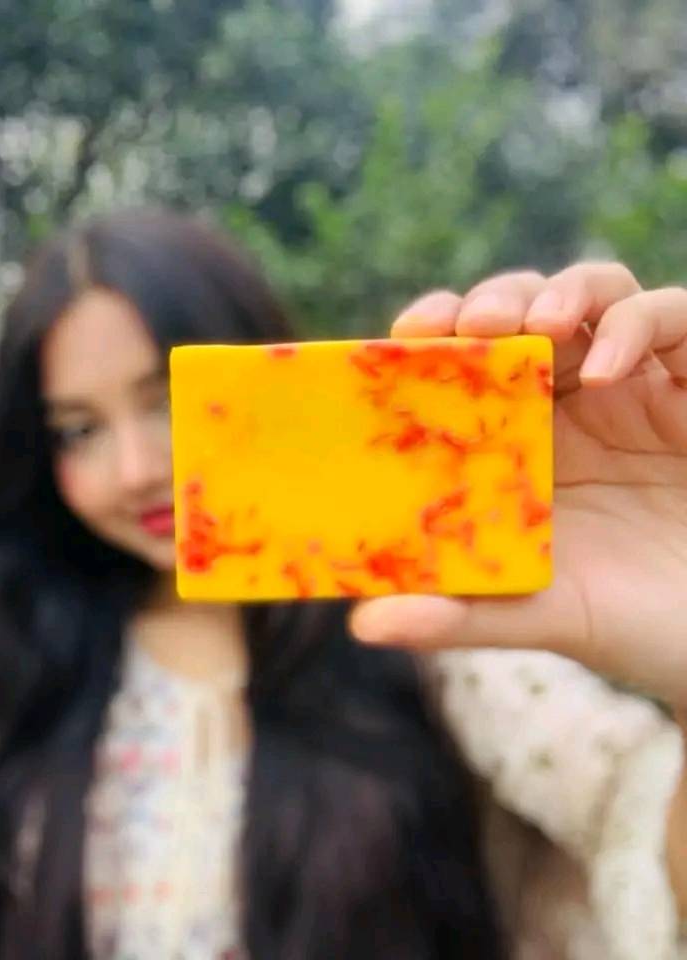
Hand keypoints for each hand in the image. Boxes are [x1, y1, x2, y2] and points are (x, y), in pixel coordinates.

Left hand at [350, 264, 686, 709]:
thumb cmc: (625, 623)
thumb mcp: (536, 613)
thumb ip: (457, 615)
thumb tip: (365, 623)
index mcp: (520, 440)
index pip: (470, 360)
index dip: (439, 334)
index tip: (408, 336)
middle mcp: (573, 403)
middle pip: (526, 310)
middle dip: (496, 301)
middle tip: (473, 324)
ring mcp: (637, 387)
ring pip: (597, 294)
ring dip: (563, 292)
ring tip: (537, 327)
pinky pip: (674, 318)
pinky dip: (636, 326)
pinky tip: (608, 372)